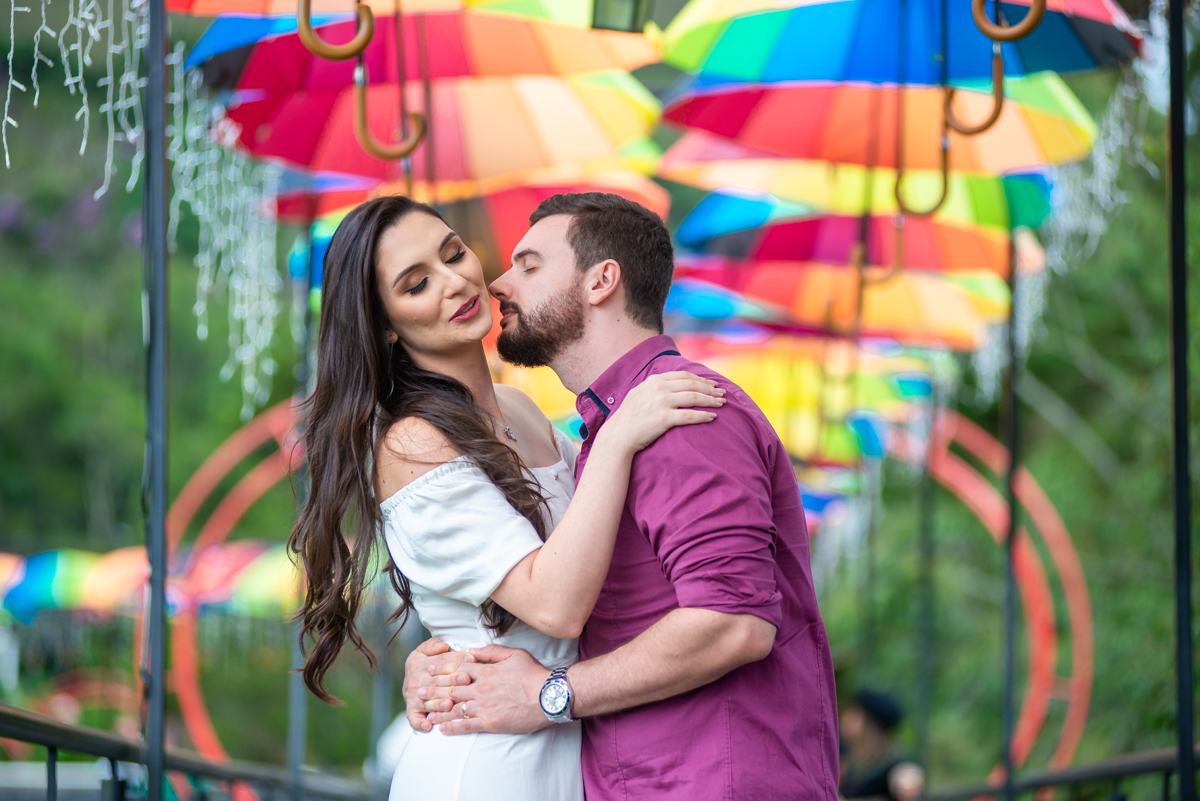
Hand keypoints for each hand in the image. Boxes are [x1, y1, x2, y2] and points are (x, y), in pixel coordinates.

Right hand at [402, 636, 474, 731]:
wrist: (410, 682)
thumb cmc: (425, 664)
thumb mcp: (423, 650)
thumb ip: (432, 645)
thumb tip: (442, 646)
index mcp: (418, 663)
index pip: (440, 660)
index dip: (456, 658)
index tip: (471, 657)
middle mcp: (414, 681)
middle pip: (436, 681)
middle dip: (452, 680)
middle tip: (467, 679)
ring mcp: (412, 697)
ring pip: (427, 701)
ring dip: (437, 704)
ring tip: (449, 705)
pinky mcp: (411, 711)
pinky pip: (415, 719)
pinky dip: (420, 724)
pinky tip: (429, 726)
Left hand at [421, 644, 551, 735]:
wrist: (548, 696)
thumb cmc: (534, 674)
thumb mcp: (514, 654)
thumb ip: (491, 651)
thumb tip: (472, 650)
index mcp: (486, 671)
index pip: (458, 669)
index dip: (442, 670)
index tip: (429, 670)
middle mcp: (482, 688)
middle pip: (452, 689)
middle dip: (434, 690)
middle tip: (419, 692)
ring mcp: (485, 707)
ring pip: (456, 708)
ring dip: (439, 710)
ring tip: (425, 712)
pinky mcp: (491, 723)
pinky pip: (467, 726)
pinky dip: (453, 727)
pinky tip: (442, 729)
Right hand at [601, 371, 723, 453]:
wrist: (618, 435)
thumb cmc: (629, 418)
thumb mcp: (639, 394)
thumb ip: (655, 387)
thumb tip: (671, 384)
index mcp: (655, 381)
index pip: (684, 376)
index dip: (701, 379)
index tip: (713, 384)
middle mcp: (659, 388)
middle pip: (692, 385)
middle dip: (710, 389)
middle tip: (722, 394)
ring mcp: (661, 402)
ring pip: (694, 397)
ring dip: (710, 400)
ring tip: (721, 404)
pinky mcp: (664, 418)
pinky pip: (690, 415)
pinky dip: (703, 415)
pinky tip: (712, 417)